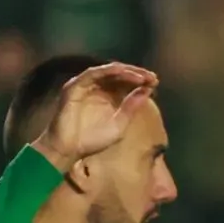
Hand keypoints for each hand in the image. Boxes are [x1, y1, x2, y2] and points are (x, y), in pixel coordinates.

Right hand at [34, 61, 158, 169]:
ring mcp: (84, 86)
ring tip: (141, 76)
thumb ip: (131, 108)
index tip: (155, 83)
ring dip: (126, 71)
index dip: (140, 81)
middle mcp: (95, 88)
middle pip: (119, 74)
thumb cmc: (90, 142)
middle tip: (152, 78)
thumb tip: (148, 90)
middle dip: (136, 74)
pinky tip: (124, 74)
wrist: (67, 151)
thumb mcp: (119, 125)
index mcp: (106, 96)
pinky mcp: (74, 86)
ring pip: (108, 71)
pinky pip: (93, 73)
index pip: (125, 82)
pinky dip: (109, 71)